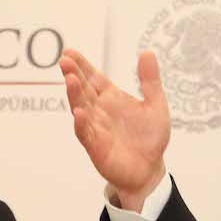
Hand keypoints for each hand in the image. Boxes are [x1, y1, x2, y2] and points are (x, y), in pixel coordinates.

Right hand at [60, 49, 170, 211]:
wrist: (149, 169)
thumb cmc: (150, 137)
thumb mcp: (155, 105)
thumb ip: (150, 80)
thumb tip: (148, 52)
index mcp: (111, 99)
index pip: (93, 78)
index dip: (82, 65)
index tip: (69, 51)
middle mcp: (99, 111)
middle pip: (83, 90)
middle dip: (74, 75)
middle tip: (65, 60)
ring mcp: (95, 128)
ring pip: (81, 109)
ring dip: (74, 95)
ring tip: (70, 79)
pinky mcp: (96, 147)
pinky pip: (86, 134)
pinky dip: (82, 124)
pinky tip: (80, 113)